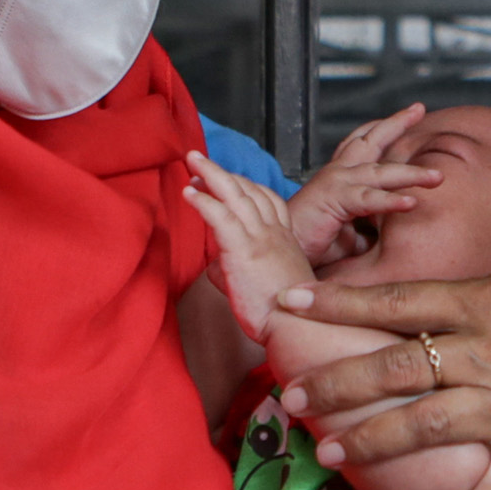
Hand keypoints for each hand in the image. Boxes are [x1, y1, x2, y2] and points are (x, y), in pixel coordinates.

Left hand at [183, 154, 317, 343]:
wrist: (302, 330)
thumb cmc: (286, 319)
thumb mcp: (263, 288)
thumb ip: (236, 274)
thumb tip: (213, 270)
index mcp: (284, 240)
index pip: (266, 200)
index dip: (243, 185)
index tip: (222, 179)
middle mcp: (275, 233)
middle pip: (248, 190)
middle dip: (222, 171)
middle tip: (198, 159)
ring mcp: (261, 240)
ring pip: (234, 195)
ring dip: (210, 174)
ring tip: (191, 160)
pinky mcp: (244, 252)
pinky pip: (221, 217)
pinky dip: (204, 201)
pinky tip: (188, 192)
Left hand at [276, 270, 490, 489]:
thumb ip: (451, 303)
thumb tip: (375, 314)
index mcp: (488, 303)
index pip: (399, 301)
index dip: (339, 306)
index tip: (288, 309)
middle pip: (402, 368)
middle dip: (338, 384)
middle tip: (292, 397)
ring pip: (428, 428)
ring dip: (372, 442)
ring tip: (329, 452)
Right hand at [285, 104, 442, 263]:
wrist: (280, 253)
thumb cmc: (310, 242)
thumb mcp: (349, 234)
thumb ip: (370, 229)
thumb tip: (391, 235)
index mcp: (340, 176)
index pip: (363, 143)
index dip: (384, 128)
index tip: (409, 115)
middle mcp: (338, 173)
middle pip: (371, 141)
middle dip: (396, 124)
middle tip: (419, 108)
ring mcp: (335, 183)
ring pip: (380, 172)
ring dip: (411, 173)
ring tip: (437, 177)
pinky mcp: (333, 200)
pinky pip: (368, 199)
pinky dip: (391, 200)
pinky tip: (412, 201)